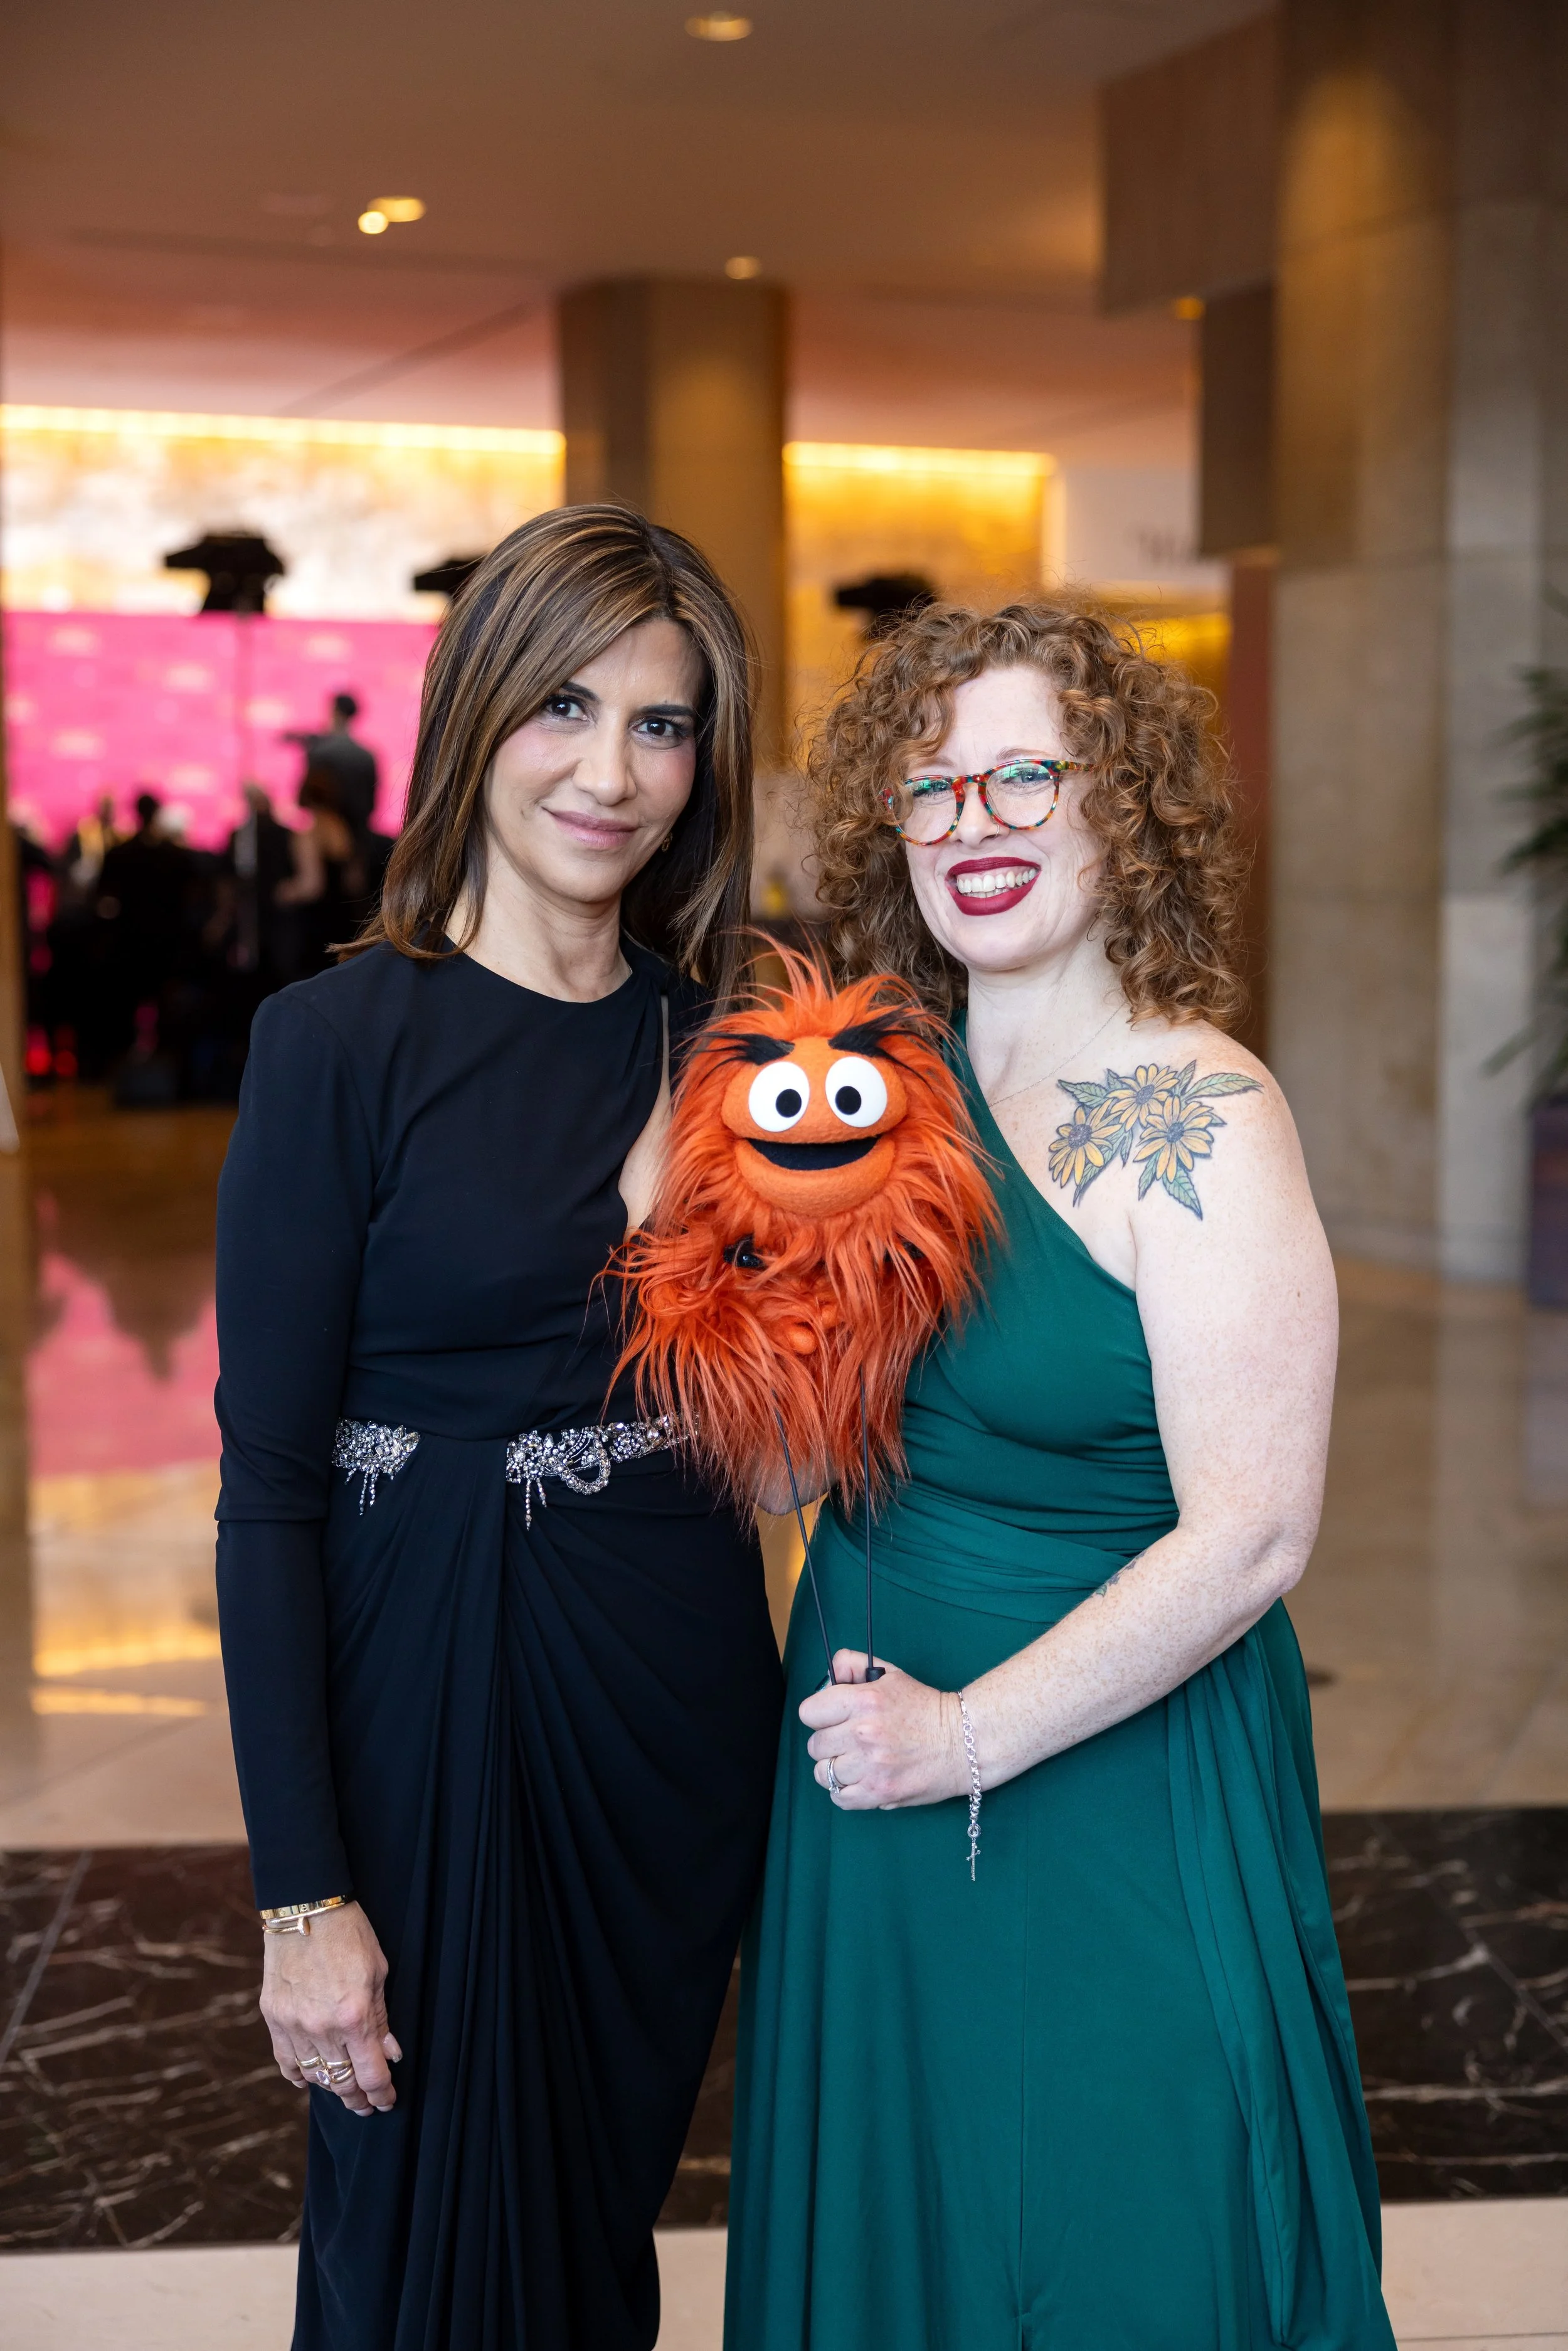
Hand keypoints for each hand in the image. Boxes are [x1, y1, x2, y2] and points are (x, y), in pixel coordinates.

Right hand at [260, 1902, 400, 2115]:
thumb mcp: (379, 1973)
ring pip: (314, 2077)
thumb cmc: (350, 1934)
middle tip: (367, 2104)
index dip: (382, 2094)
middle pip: (341, 2082)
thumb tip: (389, 2054)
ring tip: (344, 2090)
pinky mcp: (273, 2018)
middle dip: (358, 2099)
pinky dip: (300, 2075)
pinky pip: (286, 2062)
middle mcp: (321, 2028)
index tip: (387, 2101)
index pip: (370, 2074)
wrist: (306, 1908)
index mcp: (353, 2016)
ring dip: (332, 2087)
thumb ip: (381, 2018)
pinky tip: (311, 2079)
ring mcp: (292, 2025)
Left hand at [799, 1652, 966, 1809]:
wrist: (964, 1742)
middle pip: (815, 1745)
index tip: (832, 1718)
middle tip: (849, 1741)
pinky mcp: (880, 1792)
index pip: (809, 1713)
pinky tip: (861, 1780)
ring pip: (824, 1773)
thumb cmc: (925, 1708)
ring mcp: (871, 1766)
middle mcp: (863, 1733)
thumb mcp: (891, 1675)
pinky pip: (839, 1798)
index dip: (820, 1715)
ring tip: (856, 1762)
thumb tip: (830, 1673)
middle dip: (829, 1742)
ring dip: (837, 1769)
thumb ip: (853, 1665)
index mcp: (864, 1700)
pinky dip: (846, 1792)